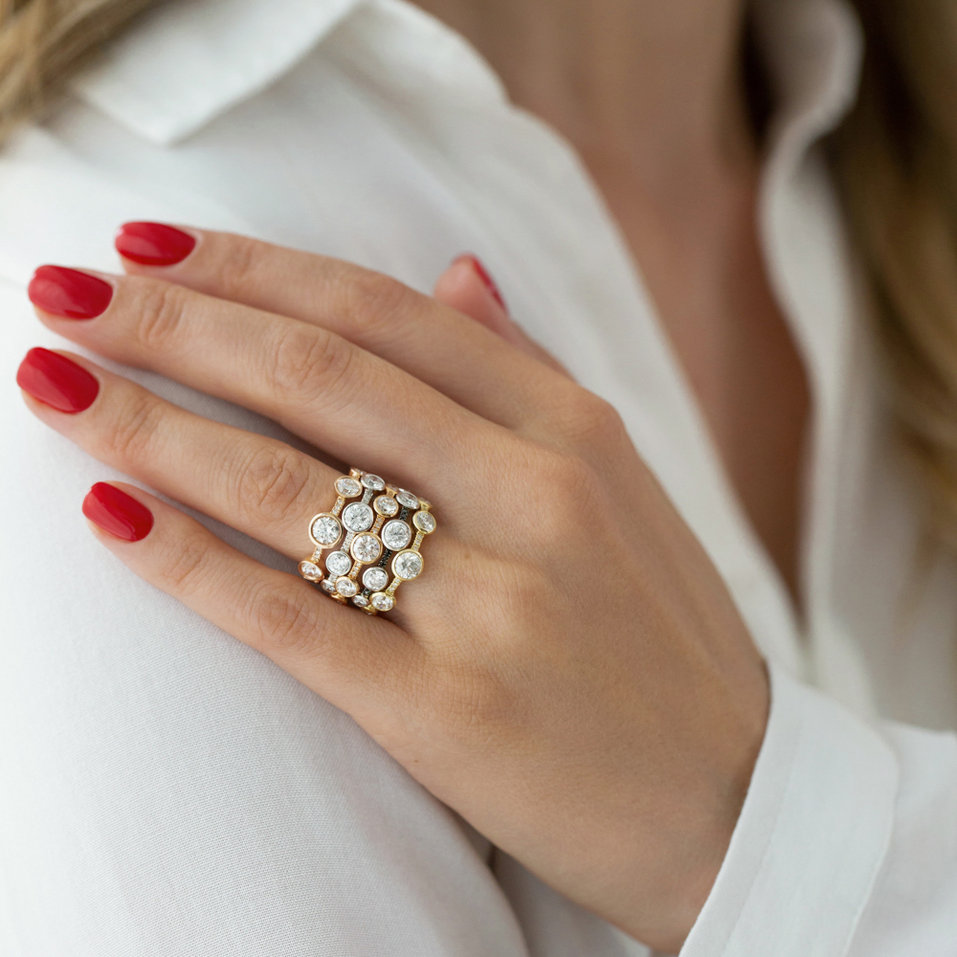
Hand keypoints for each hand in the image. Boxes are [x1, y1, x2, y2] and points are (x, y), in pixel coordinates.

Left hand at [16, 225, 768, 951]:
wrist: (732, 794)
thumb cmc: (662, 632)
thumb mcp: (622, 482)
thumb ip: (529, 373)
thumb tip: (457, 270)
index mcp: (575, 429)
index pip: (383, 314)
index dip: (254, 270)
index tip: (152, 248)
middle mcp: (534, 498)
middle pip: (319, 379)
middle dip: (174, 323)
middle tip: (67, 292)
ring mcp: (493, 607)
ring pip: (289, 488)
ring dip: (150, 423)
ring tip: (56, 382)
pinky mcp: (449, 714)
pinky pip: (290, 621)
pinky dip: (187, 562)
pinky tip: (109, 513)